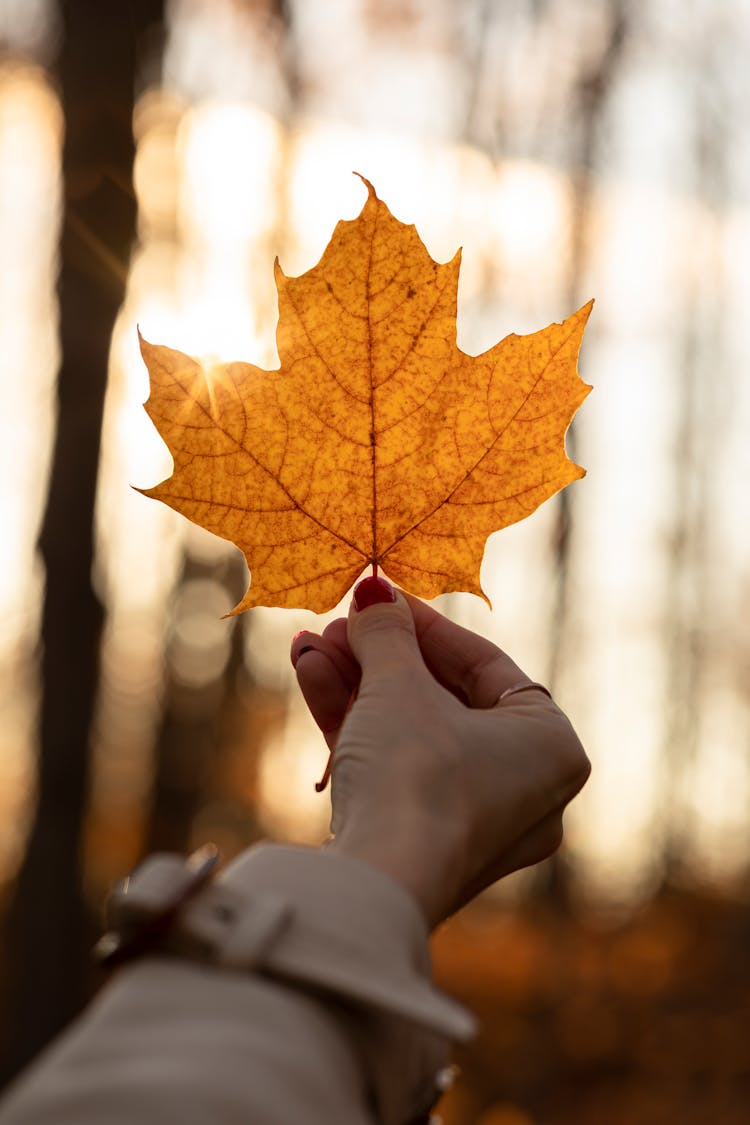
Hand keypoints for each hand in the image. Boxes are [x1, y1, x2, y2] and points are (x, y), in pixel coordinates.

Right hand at [290, 578, 589, 927]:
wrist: (374, 885)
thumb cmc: (413, 774)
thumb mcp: (399, 685)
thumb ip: (388, 633)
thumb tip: (374, 598)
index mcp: (550, 745)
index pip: (484, 664)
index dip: (425, 624)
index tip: (379, 597)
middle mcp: (525, 788)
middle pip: (442, 698)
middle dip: (380, 657)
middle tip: (338, 626)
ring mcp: (473, 822)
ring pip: (411, 733)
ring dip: (356, 684)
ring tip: (310, 645)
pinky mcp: (424, 844)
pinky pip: (396, 768)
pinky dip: (355, 726)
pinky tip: (311, 677)